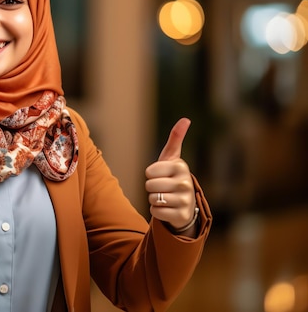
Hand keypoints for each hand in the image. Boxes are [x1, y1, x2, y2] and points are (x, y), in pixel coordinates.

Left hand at [145, 118, 196, 233]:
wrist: (185, 204)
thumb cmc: (173, 177)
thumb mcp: (173, 158)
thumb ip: (176, 138)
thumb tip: (185, 119)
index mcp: (181, 166)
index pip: (149, 171)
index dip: (151, 174)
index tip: (162, 175)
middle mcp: (186, 183)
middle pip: (149, 185)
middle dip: (152, 187)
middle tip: (163, 188)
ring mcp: (185, 200)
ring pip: (152, 199)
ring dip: (155, 199)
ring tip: (166, 197)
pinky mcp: (181, 215)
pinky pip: (155, 212)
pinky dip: (157, 211)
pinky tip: (167, 208)